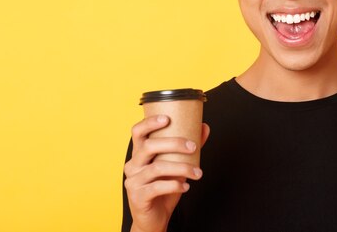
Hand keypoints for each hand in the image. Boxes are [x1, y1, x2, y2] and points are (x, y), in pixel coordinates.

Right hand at [124, 115, 209, 231]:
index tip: (167, 118)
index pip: (137, 132)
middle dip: (174, 143)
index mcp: (139, 154)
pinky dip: (175, 185)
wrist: (154, 218)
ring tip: (198, 173)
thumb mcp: (176, 165)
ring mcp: (133, 181)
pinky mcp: (138, 197)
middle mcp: (132, 165)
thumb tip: (204, 127)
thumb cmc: (163, 188)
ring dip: (182, 168)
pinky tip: (186, 186)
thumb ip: (188, 147)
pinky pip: (157, 187)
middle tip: (193, 147)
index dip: (149, 122)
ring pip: (156, 168)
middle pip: (149, 146)